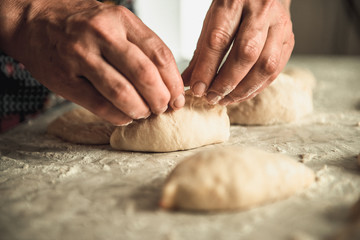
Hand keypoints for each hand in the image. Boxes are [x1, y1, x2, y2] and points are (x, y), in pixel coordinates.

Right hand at [0, 0, 184, 124]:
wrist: (34, 20)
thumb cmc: (81, 23)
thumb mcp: (114, 21)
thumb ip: (140, 46)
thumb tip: (167, 81)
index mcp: (120, 19)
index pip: (159, 54)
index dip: (173, 81)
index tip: (178, 97)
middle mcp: (102, 34)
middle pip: (144, 75)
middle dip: (161, 99)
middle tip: (164, 108)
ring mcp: (81, 56)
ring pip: (123, 93)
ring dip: (140, 110)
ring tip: (145, 113)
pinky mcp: (65, 79)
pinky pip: (100, 105)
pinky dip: (119, 116)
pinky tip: (126, 117)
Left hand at [182, 0, 293, 104]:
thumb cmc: (236, 7)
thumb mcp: (213, 21)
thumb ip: (201, 52)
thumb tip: (189, 82)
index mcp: (234, 1)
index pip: (219, 39)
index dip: (207, 68)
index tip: (197, 88)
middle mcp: (261, 11)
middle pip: (246, 53)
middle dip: (227, 82)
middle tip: (212, 97)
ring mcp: (280, 25)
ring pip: (265, 65)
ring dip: (244, 89)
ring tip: (226, 99)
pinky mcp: (289, 39)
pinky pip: (276, 70)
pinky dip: (257, 87)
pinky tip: (242, 93)